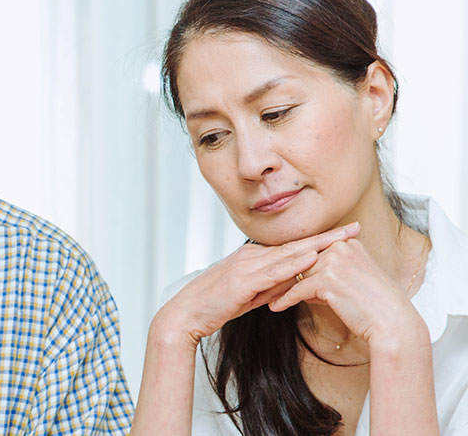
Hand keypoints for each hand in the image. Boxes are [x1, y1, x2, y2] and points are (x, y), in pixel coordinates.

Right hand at [154, 222, 359, 351]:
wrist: (186, 314)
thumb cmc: (214, 306)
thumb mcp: (249, 296)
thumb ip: (270, 287)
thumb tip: (292, 285)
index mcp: (253, 258)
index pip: (292, 246)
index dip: (319, 239)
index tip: (344, 234)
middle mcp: (251, 256)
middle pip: (296, 244)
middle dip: (328, 236)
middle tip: (355, 227)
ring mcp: (246, 266)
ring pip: (288, 254)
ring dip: (317, 245)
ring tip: (342, 239)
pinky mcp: (242, 280)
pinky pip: (273, 271)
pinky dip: (294, 264)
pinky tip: (312, 258)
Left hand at [269, 237, 426, 347]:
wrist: (393, 324)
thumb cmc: (375, 307)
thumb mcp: (351, 282)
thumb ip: (327, 276)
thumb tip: (304, 285)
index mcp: (346, 244)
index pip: (311, 254)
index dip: (294, 267)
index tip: (276, 276)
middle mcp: (340, 248)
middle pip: (301, 263)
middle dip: (282, 276)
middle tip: (262, 286)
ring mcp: (334, 262)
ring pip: (297, 275)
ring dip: (279, 288)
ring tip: (264, 297)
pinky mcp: (328, 280)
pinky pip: (298, 290)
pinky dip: (285, 299)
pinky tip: (275, 307)